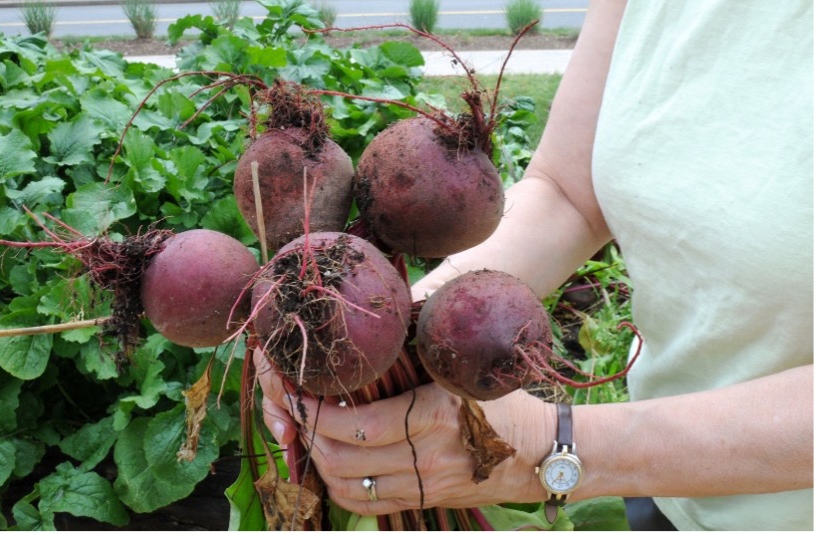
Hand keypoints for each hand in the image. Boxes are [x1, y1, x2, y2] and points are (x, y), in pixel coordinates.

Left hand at [257, 348, 554, 514]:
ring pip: (348, 486)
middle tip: (289, 405)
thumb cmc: (502, 396)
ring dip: (318, 461)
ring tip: (306, 431)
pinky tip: (331, 461)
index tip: (293, 388)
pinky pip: (368, 504)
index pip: (353, 424)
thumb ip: (414, 350)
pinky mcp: (425, 500)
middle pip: (342, 458)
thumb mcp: (460, 365)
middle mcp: (427, 456)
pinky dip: (339, 485)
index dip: (312, 411)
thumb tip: (366, 329)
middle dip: (305, 433)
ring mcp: (425, 484)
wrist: (543, 451)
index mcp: (434, 415)